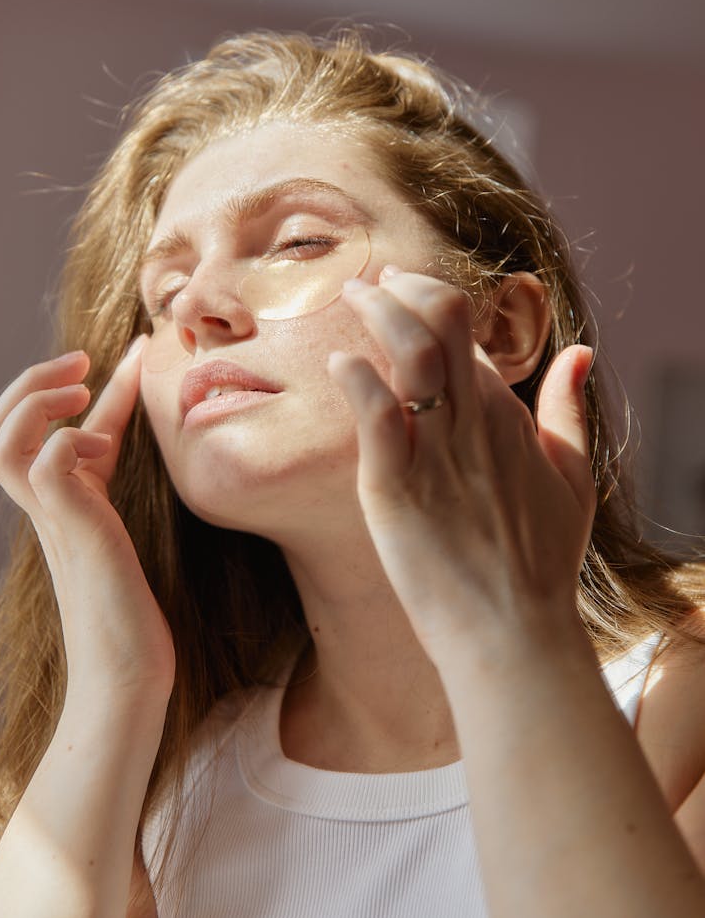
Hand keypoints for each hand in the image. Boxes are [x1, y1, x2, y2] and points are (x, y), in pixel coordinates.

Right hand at [0, 339, 174, 703]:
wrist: (129, 679)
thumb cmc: (135, 619)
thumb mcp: (130, 537)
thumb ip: (123, 499)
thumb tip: (153, 461)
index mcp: (60, 508)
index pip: (55, 431)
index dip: (89, 385)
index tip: (137, 351)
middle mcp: (45, 510)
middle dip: (32, 381)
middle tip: (83, 364)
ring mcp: (51, 520)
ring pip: (0, 441)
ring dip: (36, 401)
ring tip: (81, 395)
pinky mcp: (72, 531)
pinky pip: (45, 464)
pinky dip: (69, 441)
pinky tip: (102, 448)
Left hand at [327, 268, 595, 666]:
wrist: (514, 635)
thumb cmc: (540, 564)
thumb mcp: (573, 477)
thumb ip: (569, 409)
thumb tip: (579, 352)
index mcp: (507, 417)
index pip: (465, 335)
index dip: (430, 302)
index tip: (400, 291)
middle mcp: (475, 424)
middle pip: (442, 321)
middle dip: (402, 286)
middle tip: (371, 283)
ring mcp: (436, 455)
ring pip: (409, 353)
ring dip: (376, 312)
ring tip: (350, 298)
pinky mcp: (397, 490)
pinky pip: (378, 416)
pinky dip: (356, 379)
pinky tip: (338, 363)